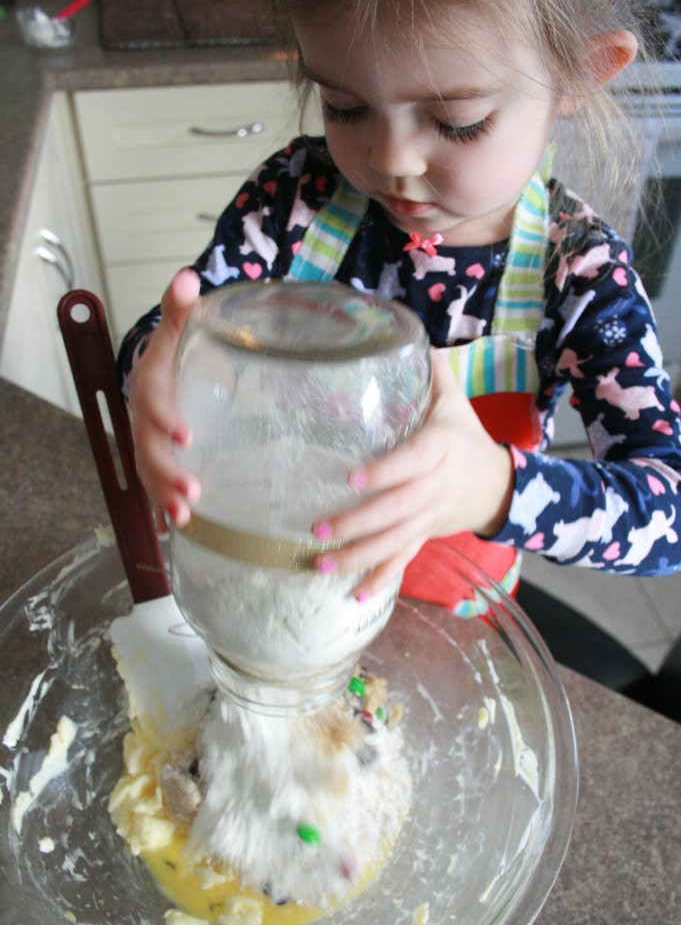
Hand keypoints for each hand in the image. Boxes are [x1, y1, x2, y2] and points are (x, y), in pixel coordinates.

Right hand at [128, 268, 201, 530]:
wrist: (166, 370)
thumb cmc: (177, 350)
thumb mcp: (182, 326)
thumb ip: (183, 307)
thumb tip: (189, 278)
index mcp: (151, 385)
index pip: (152, 402)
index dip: (166, 419)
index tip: (187, 438)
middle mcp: (143, 419)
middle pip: (147, 448)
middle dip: (166, 473)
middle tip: (191, 494)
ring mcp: (148, 444)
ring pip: (150, 473)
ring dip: (165, 497)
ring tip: (185, 518)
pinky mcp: (159, 462)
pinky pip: (156, 487)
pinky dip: (163, 508)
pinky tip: (177, 530)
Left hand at [312, 348, 513, 597]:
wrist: (499, 485)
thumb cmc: (465, 438)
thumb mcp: (453, 401)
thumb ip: (429, 371)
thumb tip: (403, 330)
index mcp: (439, 448)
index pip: (411, 460)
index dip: (384, 471)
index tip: (350, 476)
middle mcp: (433, 488)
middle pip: (396, 509)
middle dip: (357, 522)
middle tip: (317, 528)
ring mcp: (429, 518)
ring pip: (394, 541)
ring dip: (358, 556)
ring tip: (320, 565)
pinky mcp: (425, 537)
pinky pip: (403, 561)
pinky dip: (380, 579)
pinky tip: (354, 595)